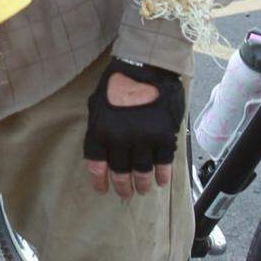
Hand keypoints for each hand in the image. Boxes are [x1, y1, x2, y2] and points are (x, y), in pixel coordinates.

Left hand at [83, 60, 184, 200]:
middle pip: (120, 172)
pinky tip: (162, 181)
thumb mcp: (97, 103)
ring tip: (143, 189)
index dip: (99, 180)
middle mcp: (121, 139)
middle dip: (122, 186)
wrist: (146, 67)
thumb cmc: (117, 83)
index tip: (102, 189)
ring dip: (142, 184)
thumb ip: (97, 127)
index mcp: (100, 131)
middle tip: (125, 193)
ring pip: (142, 171)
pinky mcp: (163, 136)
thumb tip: (100, 148)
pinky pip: (164, 162)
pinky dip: (163, 175)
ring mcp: (144, 139)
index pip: (96, 164)